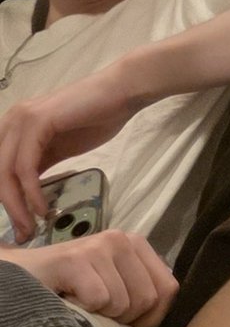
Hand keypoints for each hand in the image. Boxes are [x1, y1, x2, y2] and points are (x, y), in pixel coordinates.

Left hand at [0, 65, 143, 243]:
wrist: (121, 93)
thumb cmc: (95, 117)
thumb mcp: (58, 149)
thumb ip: (38, 166)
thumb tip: (23, 197)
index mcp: (13, 126)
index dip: (3, 200)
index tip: (18, 224)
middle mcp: (11, 121)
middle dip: (7, 208)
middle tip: (23, 233)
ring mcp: (22, 119)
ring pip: (4, 173)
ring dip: (17, 206)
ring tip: (31, 227)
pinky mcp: (38, 122)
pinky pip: (25, 168)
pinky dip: (31, 193)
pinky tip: (43, 208)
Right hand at [2, 231, 176, 326]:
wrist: (23, 276)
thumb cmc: (71, 286)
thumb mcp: (113, 284)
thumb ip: (139, 290)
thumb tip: (162, 312)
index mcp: (137, 245)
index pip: (169, 289)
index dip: (150, 316)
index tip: (126, 320)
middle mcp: (122, 240)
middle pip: (147, 300)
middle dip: (124, 319)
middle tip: (99, 312)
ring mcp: (99, 247)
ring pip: (123, 303)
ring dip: (102, 316)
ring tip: (83, 303)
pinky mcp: (76, 260)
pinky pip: (99, 300)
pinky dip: (84, 311)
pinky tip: (70, 300)